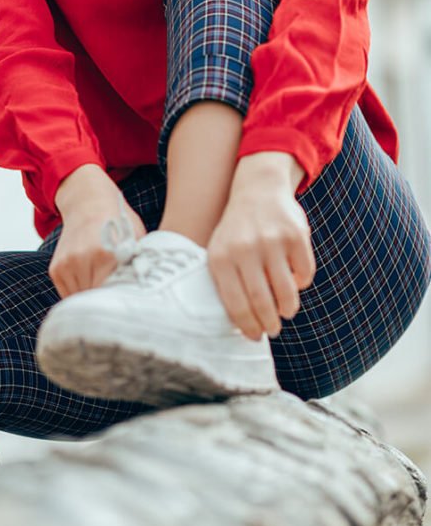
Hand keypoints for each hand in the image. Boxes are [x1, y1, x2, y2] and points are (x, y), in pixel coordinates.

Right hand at [50, 166, 145, 297]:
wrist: (89, 202)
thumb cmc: (118, 221)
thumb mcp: (136, 239)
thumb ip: (140, 266)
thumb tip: (149, 294)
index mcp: (106, 254)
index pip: (113, 297)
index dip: (123, 304)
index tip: (132, 305)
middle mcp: (82, 259)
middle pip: (96, 301)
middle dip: (109, 305)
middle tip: (122, 304)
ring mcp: (66, 264)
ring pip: (81, 301)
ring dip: (93, 301)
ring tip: (107, 291)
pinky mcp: (56, 269)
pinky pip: (69, 294)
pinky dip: (81, 294)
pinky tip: (93, 281)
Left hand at [206, 154, 315, 340]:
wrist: (258, 189)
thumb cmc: (237, 231)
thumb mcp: (221, 251)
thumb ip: (227, 284)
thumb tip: (244, 328)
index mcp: (221, 257)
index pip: (236, 304)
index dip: (248, 327)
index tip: (256, 336)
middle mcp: (245, 249)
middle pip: (262, 302)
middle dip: (270, 324)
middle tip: (274, 330)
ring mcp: (272, 241)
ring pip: (286, 292)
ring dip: (287, 308)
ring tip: (285, 310)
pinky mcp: (296, 235)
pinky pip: (304, 273)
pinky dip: (301, 283)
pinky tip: (294, 280)